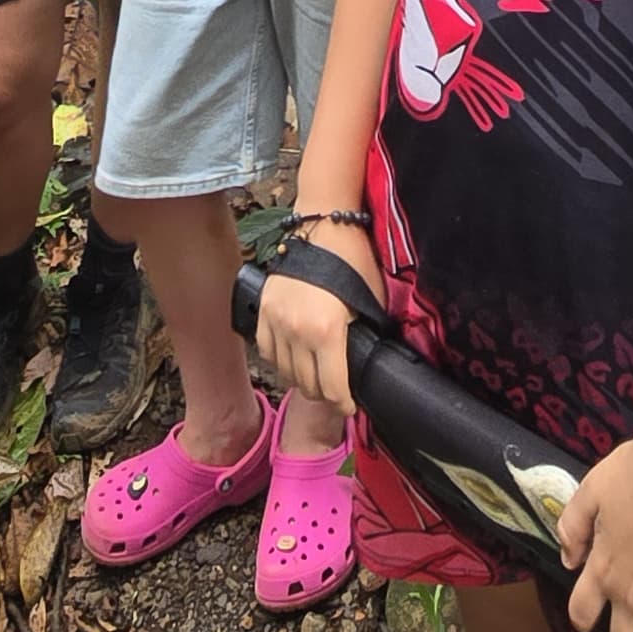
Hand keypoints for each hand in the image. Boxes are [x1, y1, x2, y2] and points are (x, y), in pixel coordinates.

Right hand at [253, 231, 379, 412]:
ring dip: (301, 379)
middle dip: (324, 393)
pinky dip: (280, 360)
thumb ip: (365, 335)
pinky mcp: (263, 310)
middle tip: (335, 391)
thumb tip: (368, 362)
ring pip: (285, 371)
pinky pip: (267, 351)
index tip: (349, 406)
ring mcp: (276, 321)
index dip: (343, 403)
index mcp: (327, 332)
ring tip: (315, 376)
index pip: (332, 387)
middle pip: (307, 385)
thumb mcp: (369, 302)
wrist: (324, 225)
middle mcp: (297, 331)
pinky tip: (293, 359)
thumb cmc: (354, 260)